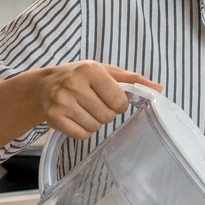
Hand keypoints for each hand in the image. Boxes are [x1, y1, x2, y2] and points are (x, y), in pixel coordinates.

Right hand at [37, 61, 161, 139]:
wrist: (44, 86)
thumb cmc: (80, 77)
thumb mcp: (105, 72)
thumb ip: (133, 80)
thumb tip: (159, 89)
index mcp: (89, 70)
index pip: (119, 100)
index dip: (119, 103)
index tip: (110, 98)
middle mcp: (73, 84)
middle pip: (107, 116)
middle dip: (106, 113)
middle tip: (94, 103)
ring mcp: (61, 102)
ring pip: (95, 127)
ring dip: (95, 122)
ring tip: (84, 109)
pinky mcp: (52, 118)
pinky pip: (81, 135)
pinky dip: (83, 131)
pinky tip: (76, 118)